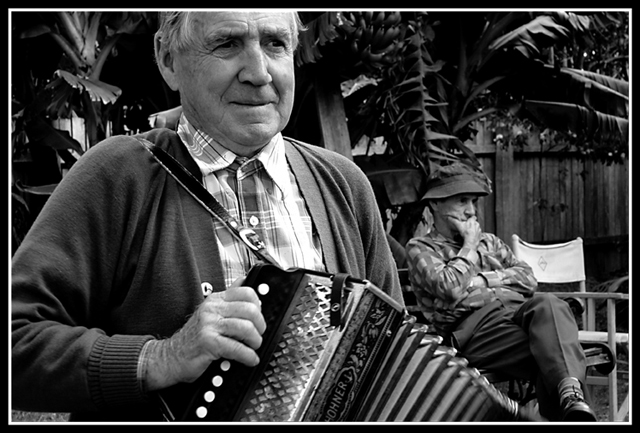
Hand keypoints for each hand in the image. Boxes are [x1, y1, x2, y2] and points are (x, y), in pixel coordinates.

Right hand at [144, 279, 266, 390]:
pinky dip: (248, 356)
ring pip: (245, 327)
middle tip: (258, 335)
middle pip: (250, 309)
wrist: (169, 357)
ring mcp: (209, 324)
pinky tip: (249, 359)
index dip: (259, 306)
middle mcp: (212, 309)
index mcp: (215, 300)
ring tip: (254, 347)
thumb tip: (244, 281)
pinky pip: (237, 347)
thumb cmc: (193, 339)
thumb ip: (227, 299)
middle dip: (260, 325)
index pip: (246, 292)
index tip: (259, 317)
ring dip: (255, 341)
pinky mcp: (208, 342)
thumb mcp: (210, 314)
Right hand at [447, 215, 481, 248]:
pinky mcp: (480, 235)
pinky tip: (471, 236)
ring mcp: (479, 230)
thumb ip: (454, 221)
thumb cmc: (466, 233)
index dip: (471, 218)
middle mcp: (477, 224)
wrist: (471, 241)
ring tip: (468, 232)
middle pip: (474, 222)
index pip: (473, 217)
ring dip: (474, 229)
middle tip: (466, 227)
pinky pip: (478, 233)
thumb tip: (449, 218)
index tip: (468, 220)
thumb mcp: (458, 225)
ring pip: (477, 228)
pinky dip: (475, 234)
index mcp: (472, 221)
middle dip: (471, 224)